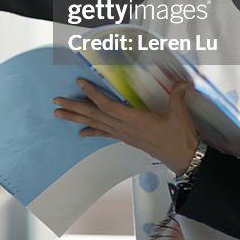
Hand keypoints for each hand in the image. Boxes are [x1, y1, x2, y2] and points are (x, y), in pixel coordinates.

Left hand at [53, 79, 200, 173]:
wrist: (183, 158)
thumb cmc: (180, 137)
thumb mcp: (180, 115)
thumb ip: (178, 96)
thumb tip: (182, 82)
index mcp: (134, 120)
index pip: (107, 105)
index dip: (92, 94)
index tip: (79, 83)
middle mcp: (124, 128)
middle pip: (94, 115)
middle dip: (73, 108)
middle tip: (55, 102)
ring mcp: (123, 134)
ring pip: (95, 124)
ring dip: (76, 118)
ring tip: (58, 114)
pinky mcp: (126, 138)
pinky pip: (104, 133)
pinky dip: (91, 131)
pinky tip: (80, 133)